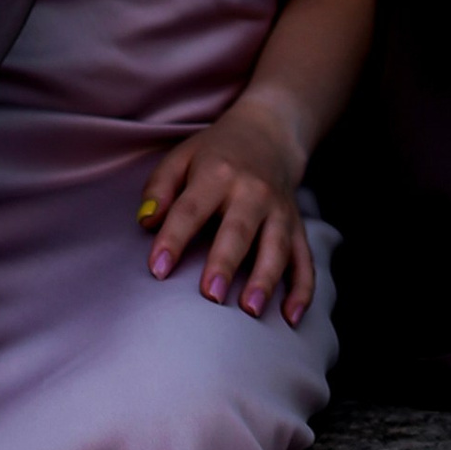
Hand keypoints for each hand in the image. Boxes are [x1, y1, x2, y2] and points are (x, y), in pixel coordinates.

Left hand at [137, 91, 315, 328]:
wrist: (270, 132)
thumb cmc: (216, 153)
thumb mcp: (182, 157)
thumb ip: (160, 188)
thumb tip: (146, 222)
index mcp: (217, 173)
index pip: (191, 209)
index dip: (174, 238)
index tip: (158, 269)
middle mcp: (252, 191)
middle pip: (238, 229)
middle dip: (225, 263)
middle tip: (210, 297)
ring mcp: (279, 210)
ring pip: (276, 246)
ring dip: (265, 279)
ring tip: (251, 311)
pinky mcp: (298, 227)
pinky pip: (304, 260)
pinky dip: (302, 289)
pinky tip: (291, 317)